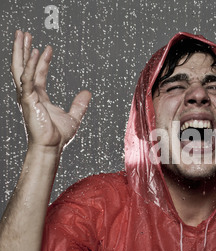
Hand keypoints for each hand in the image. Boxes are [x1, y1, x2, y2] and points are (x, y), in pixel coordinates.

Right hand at [10, 30, 90, 153]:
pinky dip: (32, 65)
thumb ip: (79, 104)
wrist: (52, 146)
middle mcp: (30, 94)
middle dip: (23, 49)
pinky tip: (36, 53)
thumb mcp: (73, 116)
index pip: (38, 73)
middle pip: (23, 66)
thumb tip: (87, 92)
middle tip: (23, 32)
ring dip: (21, 51)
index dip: (42, 60)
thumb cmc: (59, 135)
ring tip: (22, 34)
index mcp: (39, 97)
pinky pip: (28, 79)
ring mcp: (27, 96)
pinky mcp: (28, 100)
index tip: (48, 47)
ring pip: (21, 68)